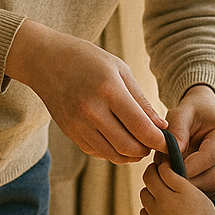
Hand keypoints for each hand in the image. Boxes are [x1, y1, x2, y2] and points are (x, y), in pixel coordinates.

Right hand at [6, 18, 168, 163]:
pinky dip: (113, 151)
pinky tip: (118, 139)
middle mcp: (92, 111)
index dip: (159, 140)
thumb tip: (161, 126)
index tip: (169, 142)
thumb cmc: (87, 59)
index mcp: (109, 90)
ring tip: (138, 143)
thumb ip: (141, 100)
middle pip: (128, 147)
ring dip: (130, 155)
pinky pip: (97, 152)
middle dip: (147, 150)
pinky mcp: (70, 133)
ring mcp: (78, 125)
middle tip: (154, 142)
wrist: (45, 61)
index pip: (141, 127)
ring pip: (113, 155)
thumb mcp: (119, 69)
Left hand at [140, 160, 214, 214]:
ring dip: (152, 194)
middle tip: (166, 179)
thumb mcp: (190, 190)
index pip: (149, 174)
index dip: (155, 167)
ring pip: (145, 199)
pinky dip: (150, 209)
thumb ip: (172, 176)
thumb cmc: (202, 214)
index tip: (164, 167)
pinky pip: (144, 214)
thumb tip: (160, 166)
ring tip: (166, 194)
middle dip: (153, 179)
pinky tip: (162, 208)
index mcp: (164, 195)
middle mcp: (155, 208)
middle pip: (146, 186)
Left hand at [165, 85, 214, 200]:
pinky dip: (193, 190)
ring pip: (212, 188)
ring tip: (169, 179)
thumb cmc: (191, 112)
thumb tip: (172, 154)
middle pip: (212, 178)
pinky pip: (209, 190)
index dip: (186, 167)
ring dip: (189, 187)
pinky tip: (178, 183)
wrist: (204, 113)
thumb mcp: (180, 113)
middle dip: (186, 181)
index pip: (208, 158)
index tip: (165, 169)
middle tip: (164, 178)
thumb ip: (176, 130)